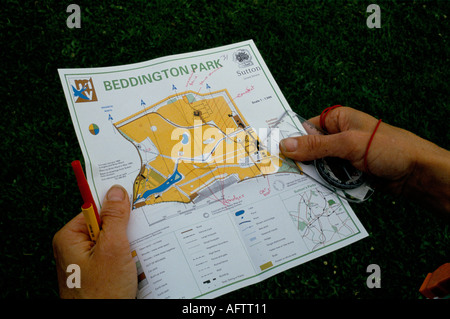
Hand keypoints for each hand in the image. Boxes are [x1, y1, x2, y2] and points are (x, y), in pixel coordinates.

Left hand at [53, 185, 136, 297]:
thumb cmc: (102, 293)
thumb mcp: (113, 248)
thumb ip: (115, 218)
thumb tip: (116, 190)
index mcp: (70, 237)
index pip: (95, 209)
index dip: (116, 206)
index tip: (134, 201)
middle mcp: (75, 247)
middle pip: (105, 225)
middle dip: (125, 230)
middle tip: (139, 235)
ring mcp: (85, 261)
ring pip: (113, 241)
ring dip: (129, 246)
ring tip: (136, 257)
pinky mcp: (96, 272)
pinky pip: (114, 256)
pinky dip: (127, 259)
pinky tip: (135, 266)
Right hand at [279, 107, 449, 216]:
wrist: (417, 174)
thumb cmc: (389, 148)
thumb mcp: (348, 144)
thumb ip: (316, 146)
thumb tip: (285, 145)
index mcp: (337, 119)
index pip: (306, 128)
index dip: (292, 141)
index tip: (277, 155)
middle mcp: (339, 136)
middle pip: (310, 149)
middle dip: (303, 162)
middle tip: (287, 175)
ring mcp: (344, 155)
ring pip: (319, 166)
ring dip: (316, 175)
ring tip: (304, 185)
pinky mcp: (349, 172)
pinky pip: (330, 177)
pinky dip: (326, 184)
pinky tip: (319, 191)